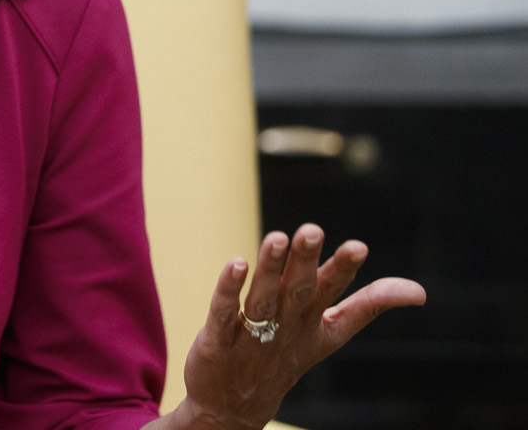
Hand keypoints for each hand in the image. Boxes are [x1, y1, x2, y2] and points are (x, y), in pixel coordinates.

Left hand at [175, 223, 425, 429]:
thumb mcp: (328, 334)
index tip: (359, 246)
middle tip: (312, 230)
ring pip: (262, 300)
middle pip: (297, 291)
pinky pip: (223, 313)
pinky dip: (228, 290)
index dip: (343, 272)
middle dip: (305, 261)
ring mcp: (251, 337)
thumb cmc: (284, 356)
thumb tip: (419, 291)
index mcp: (312, 324)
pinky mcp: (218, 343)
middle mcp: (285, 328)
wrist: (235, 407)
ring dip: (269, 269)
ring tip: (276, 237)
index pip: (332, 295)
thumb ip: (366, 306)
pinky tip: (236, 264)